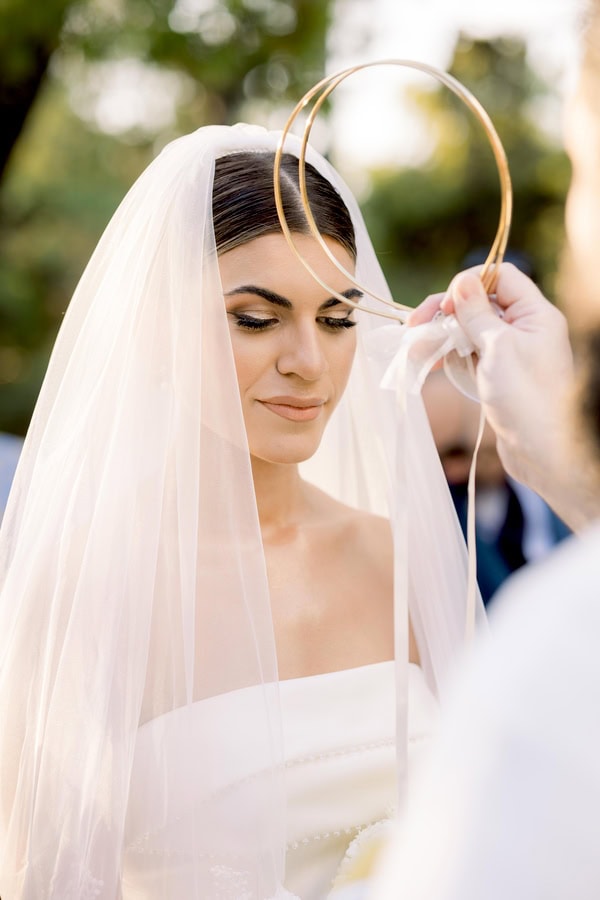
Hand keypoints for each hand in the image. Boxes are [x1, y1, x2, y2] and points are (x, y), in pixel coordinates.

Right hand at [411, 264, 597, 530]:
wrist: (541, 451)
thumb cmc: (526, 398)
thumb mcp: (498, 348)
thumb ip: (477, 314)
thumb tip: (461, 282)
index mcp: (535, 315)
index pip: (501, 277)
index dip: (469, 284)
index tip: (444, 306)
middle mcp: (525, 329)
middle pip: (480, 303)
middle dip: (445, 312)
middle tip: (414, 325)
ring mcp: (511, 353)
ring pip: (469, 331)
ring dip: (440, 336)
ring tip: (412, 350)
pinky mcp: (498, 375)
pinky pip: (469, 355)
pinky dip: (448, 356)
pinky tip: (427, 363)